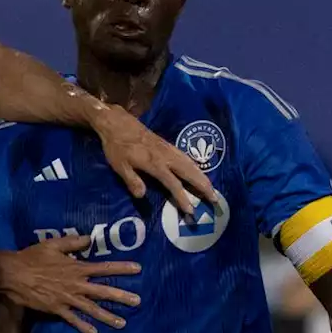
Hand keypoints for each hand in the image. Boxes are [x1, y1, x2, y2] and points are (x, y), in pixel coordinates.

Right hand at [0, 235, 140, 332]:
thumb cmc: (32, 257)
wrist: (13, 274)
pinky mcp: (56, 309)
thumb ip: (72, 242)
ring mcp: (67, 299)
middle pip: (103, 291)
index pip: (104, 268)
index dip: (122, 268)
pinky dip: (83, 326)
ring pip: (91, 309)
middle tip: (138, 302)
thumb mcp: (52, 244)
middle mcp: (75, 284)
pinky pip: (73, 319)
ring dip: (107, 316)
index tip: (138, 269)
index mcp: (76, 268)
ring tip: (122, 323)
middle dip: (121, 296)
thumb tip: (89, 239)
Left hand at [91, 105, 216, 214]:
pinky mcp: (167, 144)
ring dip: (202, 175)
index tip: (192, 209)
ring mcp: (168, 149)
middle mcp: (165, 156)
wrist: (117, 123)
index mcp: (154, 163)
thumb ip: (132, 180)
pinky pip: (185, 156)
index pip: (173, 183)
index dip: (182, 197)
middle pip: (189, 172)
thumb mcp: (119, 165)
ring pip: (190, 163)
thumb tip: (142, 196)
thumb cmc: (116, 146)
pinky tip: (198, 170)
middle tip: (215, 198)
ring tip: (211, 187)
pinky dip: (195, 165)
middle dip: (203, 186)